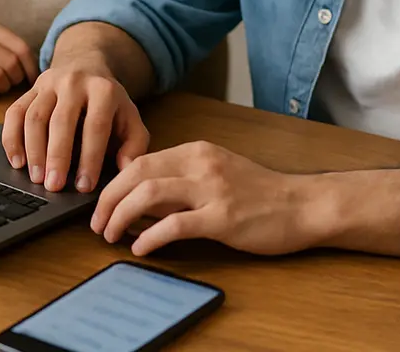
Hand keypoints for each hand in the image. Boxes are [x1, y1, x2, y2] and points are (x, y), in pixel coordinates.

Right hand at [1, 61, 148, 194]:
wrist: (87, 66)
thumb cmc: (109, 104)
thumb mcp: (130, 119)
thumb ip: (134, 144)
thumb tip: (126, 169)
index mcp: (104, 90)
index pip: (96, 126)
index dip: (90, 158)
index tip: (84, 186)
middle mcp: (74, 83)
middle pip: (61, 120)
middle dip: (57, 156)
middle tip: (54, 187)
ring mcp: (48, 83)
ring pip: (34, 116)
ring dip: (33, 150)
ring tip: (36, 178)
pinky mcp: (29, 89)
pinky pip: (15, 112)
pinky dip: (12, 138)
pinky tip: (17, 161)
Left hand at [91, 141, 316, 256]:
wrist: (303, 205)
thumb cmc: (260, 194)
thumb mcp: (216, 173)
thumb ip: (180, 181)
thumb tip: (138, 201)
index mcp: (195, 151)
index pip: (139, 161)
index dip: (113, 184)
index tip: (101, 204)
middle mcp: (200, 164)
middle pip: (136, 174)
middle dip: (108, 200)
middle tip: (96, 223)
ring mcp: (212, 190)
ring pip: (149, 194)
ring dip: (121, 216)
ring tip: (111, 235)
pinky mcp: (222, 217)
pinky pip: (174, 225)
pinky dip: (150, 237)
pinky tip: (141, 248)